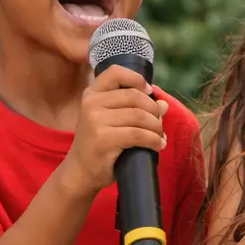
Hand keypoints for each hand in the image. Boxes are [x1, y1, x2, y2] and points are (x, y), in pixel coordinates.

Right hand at [59, 65, 167, 197]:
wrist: (80, 172)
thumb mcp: (113, 121)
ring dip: (156, 127)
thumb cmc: (99, 145)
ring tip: (159, 136)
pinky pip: (139, 134)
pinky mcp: (104, 138)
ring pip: (140, 116)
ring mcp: (95, 120)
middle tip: (159, 124)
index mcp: (92, 93)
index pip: (115, 72)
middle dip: (154, 111)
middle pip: (135, 97)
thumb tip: (163, 103)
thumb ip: (134, 108)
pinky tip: (158, 145)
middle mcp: (91, 103)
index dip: (137, 79)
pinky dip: (154, 140)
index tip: (149, 92)